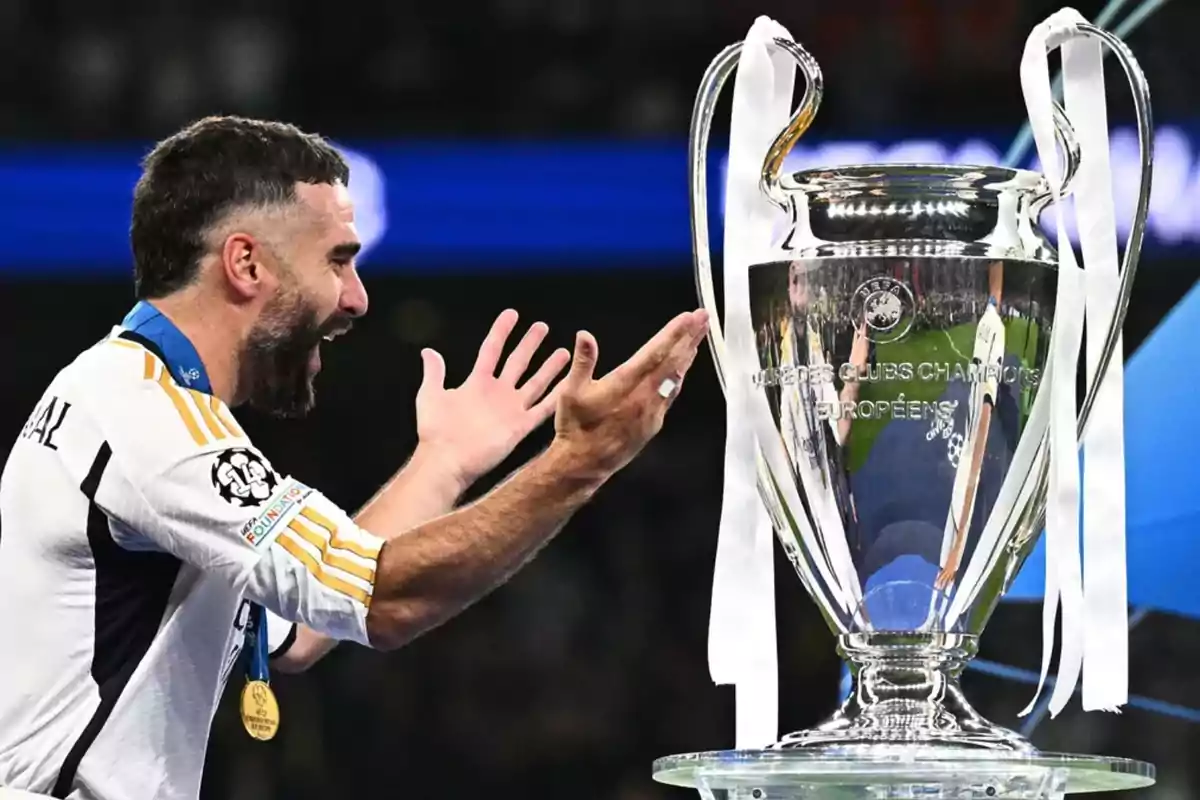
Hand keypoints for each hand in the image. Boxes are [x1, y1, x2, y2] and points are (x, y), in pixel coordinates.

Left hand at [416, 309, 570, 489]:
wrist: (446, 460)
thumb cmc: (436, 430)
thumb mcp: (431, 395)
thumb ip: (435, 373)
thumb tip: (429, 351)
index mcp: (477, 383)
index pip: (492, 350)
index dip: (502, 331)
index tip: (512, 314)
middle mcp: (497, 393)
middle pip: (518, 362)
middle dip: (530, 344)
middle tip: (542, 326)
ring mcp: (511, 409)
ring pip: (535, 383)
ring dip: (549, 368)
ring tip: (565, 352)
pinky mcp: (520, 426)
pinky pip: (543, 409)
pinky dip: (557, 397)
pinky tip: (570, 384)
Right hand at [552, 310, 708, 476]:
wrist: (585, 464)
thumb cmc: (575, 426)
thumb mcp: (570, 392)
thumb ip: (583, 362)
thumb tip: (585, 335)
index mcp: (625, 384)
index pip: (655, 353)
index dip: (673, 333)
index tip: (688, 317)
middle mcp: (645, 396)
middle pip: (673, 361)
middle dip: (689, 337)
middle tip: (703, 317)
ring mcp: (653, 411)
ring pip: (676, 377)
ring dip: (688, 353)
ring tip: (698, 335)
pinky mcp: (654, 423)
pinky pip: (672, 393)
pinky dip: (680, 375)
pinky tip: (682, 367)